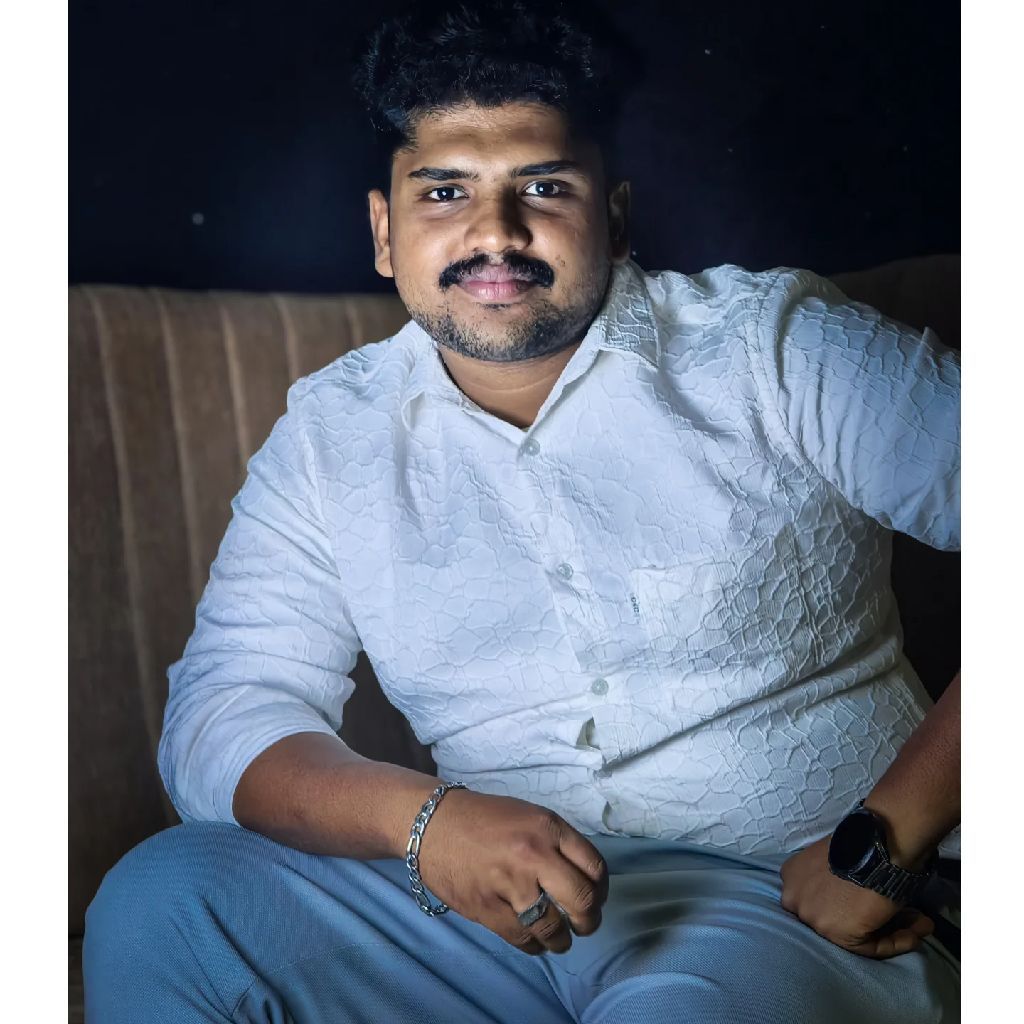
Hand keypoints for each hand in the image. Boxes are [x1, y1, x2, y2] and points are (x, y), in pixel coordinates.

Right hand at [414, 789, 608, 955]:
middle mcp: (533, 854)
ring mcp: (509, 884)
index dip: (602, 890)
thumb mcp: (529, 816)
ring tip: (560, 937)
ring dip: (563, 939)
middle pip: (583, 901)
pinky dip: (535, 945)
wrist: (433, 824)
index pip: (595, 867)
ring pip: (554, 928)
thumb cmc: (484, 819)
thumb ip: (557, 843)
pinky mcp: (487, 910)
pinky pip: (524, 940)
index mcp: (547, 827)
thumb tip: (585, 879)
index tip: (597, 898)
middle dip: (590, 920)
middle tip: (585, 924)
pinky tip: (535, 939)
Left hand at [779, 836, 934, 957]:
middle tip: (904, 916)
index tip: (877, 903)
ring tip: (920, 923)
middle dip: (872, 919)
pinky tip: (918, 930)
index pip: (821, 901)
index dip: (853, 905)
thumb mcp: (837, 858)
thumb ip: (840, 880)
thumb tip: (865, 899)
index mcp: (792, 875)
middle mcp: (794, 897)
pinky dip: (897, 941)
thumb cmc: (863, 844)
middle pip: (835, 918)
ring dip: (893, 930)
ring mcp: (813, 917)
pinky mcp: (837, 934)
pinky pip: (871, 947)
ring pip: (854, 934)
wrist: (879, 843)